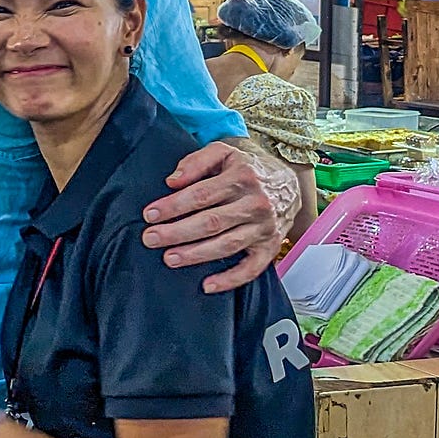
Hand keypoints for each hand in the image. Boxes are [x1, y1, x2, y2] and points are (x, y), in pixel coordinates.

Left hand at [141, 141, 281, 293]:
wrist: (288, 182)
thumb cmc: (247, 169)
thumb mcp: (224, 152)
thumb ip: (196, 161)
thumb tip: (172, 181)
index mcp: (242, 177)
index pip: (201, 194)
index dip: (173, 206)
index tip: (150, 215)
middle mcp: (256, 203)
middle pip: (211, 222)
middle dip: (177, 232)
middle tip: (151, 239)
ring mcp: (264, 227)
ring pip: (226, 245)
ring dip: (196, 254)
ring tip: (170, 258)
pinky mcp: (270, 246)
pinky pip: (251, 268)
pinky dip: (230, 280)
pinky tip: (207, 285)